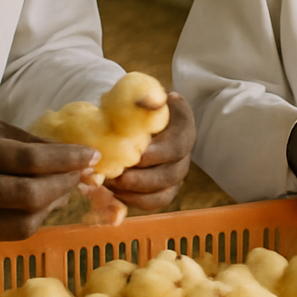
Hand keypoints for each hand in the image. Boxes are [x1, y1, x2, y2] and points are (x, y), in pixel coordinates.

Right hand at [0, 115, 98, 240]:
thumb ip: (24, 140)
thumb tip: (70, 152)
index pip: (28, 160)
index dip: (65, 160)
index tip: (91, 156)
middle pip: (29, 196)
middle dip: (65, 185)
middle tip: (82, 173)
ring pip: (23, 223)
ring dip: (53, 205)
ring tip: (65, 186)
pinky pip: (8, 234)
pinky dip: (33, 219)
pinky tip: (43, 203)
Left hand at [105, 92, 194, 211]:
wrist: (132, 118)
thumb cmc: (135, 104)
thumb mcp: (139, 93)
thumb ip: (144, 96)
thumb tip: (146, 100)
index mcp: (183, 128)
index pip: (178, 145)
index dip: (158, 154)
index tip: (136, 153)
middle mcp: (184, 154)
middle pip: (172, 174)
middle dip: (143, 179)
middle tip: (117, 176)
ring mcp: (175, 174)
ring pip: (164, 194)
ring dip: (136, 193)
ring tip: (111, 185)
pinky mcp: (164, 190)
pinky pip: (153, 203)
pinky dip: (133, 202)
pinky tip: (114, 193)